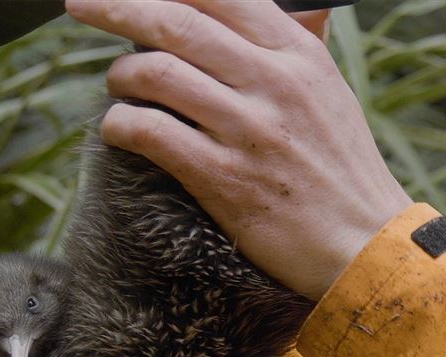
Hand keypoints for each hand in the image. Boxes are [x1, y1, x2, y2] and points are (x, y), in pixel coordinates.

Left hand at [65, 0, 413, 298]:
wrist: (364, 243)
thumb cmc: (344, 170)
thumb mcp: (331, 93)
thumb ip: (297, 46)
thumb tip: (279, 5)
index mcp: (299, 55)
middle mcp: (275, 83)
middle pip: (175, 22)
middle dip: (114, 7)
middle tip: (80, 5)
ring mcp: (248, 131)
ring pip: (154, 73)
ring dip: (120, 75)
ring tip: (119, 87)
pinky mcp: (224, 178)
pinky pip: (149, 133)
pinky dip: (121, 125)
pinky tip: (120, 129)